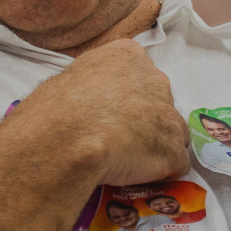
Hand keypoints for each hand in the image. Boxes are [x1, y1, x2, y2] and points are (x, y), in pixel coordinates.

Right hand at [9, 39, 188, 188]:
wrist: (67, 136)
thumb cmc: (57, 107)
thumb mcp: (70, 77)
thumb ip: (95, 82)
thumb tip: (93, 100)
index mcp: (127, 56)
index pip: (138, 73)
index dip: (125, 95)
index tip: (110, 109)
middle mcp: (155, 80)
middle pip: (159, 101)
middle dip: (143, 118)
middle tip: (115, 133)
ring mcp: (169, 116)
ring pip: (169, 132)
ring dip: (153, 144)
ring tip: (124, 158)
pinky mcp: (173, 149)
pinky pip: (173, 162)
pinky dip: (157, 171)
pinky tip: (134, 174)